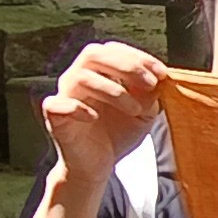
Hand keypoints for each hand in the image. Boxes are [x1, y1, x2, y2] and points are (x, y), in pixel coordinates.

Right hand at [40, 42, 165, 184]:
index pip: (112, 50)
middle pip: (93, 54)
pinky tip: (94, 117)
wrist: (98, 167)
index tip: (162, 73)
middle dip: (126, 65)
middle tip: (150, 84)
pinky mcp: (54, 118)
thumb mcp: (143, 113)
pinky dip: (77, 108)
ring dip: (113, 90)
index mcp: (98, 72)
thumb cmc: (117, 134)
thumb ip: (150, 94)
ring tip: (135, 110)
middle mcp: (78, 78)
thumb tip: (161, 79)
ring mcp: (64, 96)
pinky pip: (56, 104)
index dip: (138, 57)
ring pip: (81, 77)